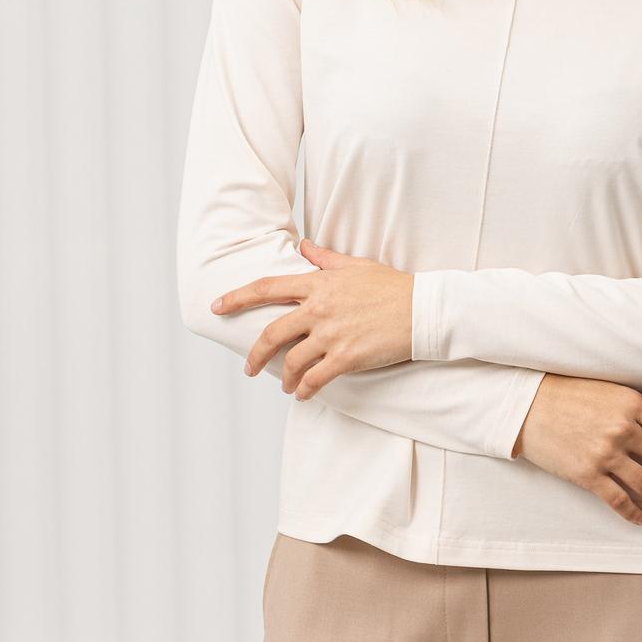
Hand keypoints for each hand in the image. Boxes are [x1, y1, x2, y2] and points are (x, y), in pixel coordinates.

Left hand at [211, 237, 414, 397]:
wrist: (424, 309)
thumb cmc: (392, 286)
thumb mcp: (356, 265)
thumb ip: (325, 259)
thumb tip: (304, 247)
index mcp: (319, 284)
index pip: (268, 288)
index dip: (237, 298)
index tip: (217, 307)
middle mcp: (320, 309)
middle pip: (272, 333)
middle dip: (255, 354)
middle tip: (249, 367)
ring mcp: (332, 334)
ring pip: (292, 361)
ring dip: (284, 377)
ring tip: (286, 385)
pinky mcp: (347, 357)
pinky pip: (316, 378)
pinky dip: (306, 390)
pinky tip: (304, 394)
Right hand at [511, 374, 641, 525]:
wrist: (526, 405)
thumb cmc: (565, 392)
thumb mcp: (608, 389)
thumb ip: (636, 407)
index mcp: (632, 403)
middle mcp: (623, 429)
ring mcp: (605, 454)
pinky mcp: (587, 474)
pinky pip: (618, 500)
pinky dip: (633, 512)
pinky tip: (641, 518)